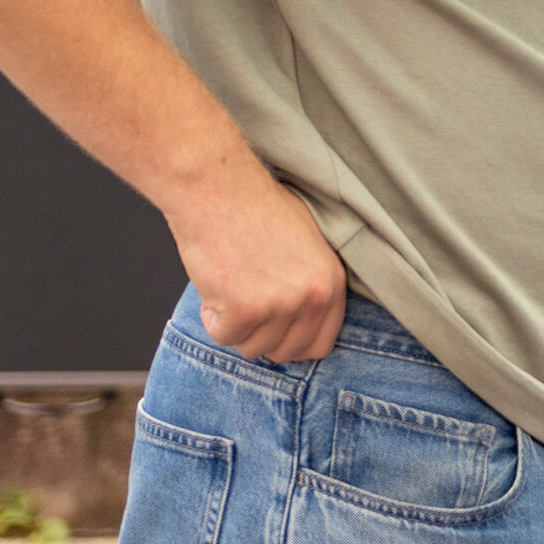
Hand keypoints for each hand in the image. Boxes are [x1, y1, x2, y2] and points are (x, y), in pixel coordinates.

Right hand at [174, 163, 347, 362]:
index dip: (293, 342)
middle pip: (286, 352)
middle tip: (245, 306)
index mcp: (331, 281)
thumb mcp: (305, 245)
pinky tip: (216, 284)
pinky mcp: (245, 309)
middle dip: (261, 336)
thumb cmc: (256, 209)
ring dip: (235, 325)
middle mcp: (313, 296)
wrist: (221, 191)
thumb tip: (299, 320)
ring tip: (231, 286)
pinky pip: (224, 336)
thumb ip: (308, 283)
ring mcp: (281, 304)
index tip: (274, 331)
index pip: (322, 342)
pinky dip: (212, 318)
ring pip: (252, 348)